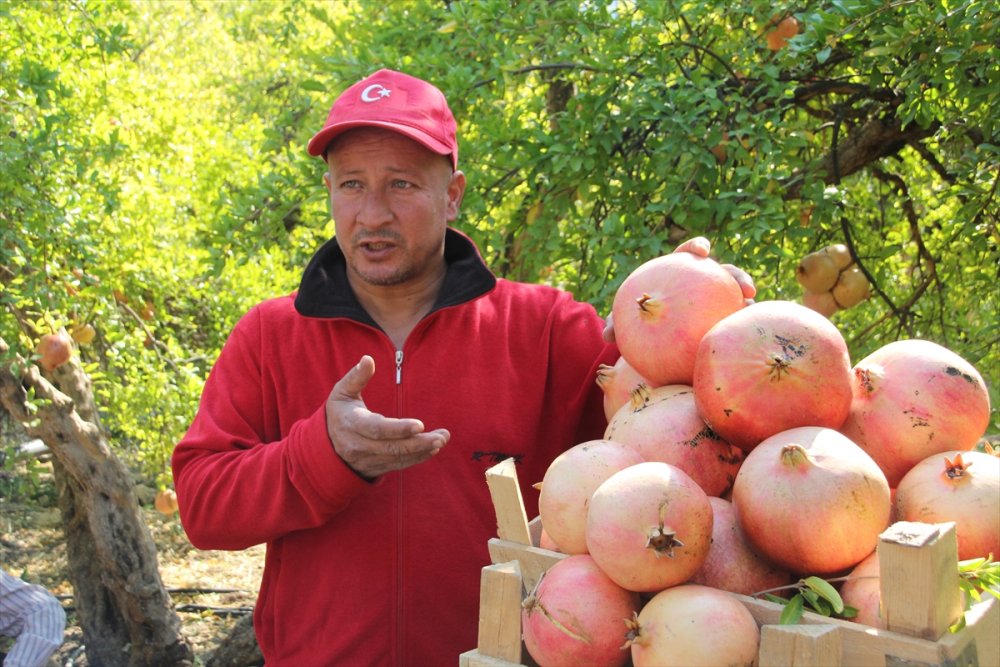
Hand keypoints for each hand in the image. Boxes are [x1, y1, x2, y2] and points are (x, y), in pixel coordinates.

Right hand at [325, 355, 449, 478]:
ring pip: (398, 457)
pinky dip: (418, 458)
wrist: (326, 447)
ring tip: (442, 439)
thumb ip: (356, 377)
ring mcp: (368, 459)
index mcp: (352, 424)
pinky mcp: (376, 467)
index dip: (398, 429)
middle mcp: (359, 446)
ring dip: (423, 450)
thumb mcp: (341, 392)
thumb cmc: (339, 413)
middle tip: (442, 436)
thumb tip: (368, 359)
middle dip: (419, 443)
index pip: (377, 429)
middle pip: (392, 447)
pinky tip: (433, 449)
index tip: (420, 424)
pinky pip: (399, 465)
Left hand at [602, 237, 755, 343]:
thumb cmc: (636, 323)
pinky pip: (729, 327)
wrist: (648, 341)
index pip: (687, 254)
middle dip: (736, 277)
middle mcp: (699, 286)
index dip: (697, 248)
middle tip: (745, 288)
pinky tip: (740, 342)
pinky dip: (736, 331)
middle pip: (722, 274)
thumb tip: (607, 333)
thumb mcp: (625, 322)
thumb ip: (618, 323)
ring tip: (753, 317)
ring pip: (734, 301)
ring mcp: (713, 305)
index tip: (703, 251)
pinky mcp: (718, 324)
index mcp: (677, 274)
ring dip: (746, 307)